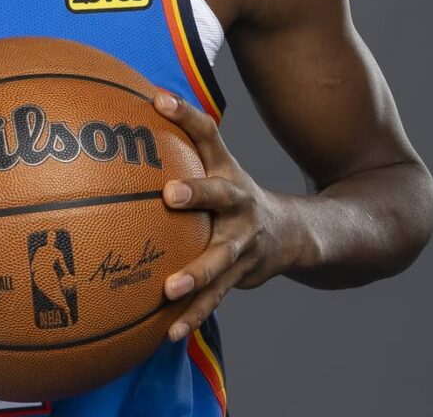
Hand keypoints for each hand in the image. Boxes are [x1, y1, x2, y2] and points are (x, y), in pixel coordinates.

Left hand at [154, 92, 297, 341]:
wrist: (291, 234)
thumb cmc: (233, 192)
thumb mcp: (218, 162)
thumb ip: (184, 136)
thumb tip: (141, 98)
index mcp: (228, 172)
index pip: (207, 134)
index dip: (186, 115)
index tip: (159, 101)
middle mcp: (239, 204)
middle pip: (220, 195)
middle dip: (198, 194)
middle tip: (170, 194)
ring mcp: (242, 243)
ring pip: (219, 258)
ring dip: (195, 274)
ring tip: (168, 289)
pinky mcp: (238, 276)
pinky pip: (213, 299)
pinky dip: (192, 317)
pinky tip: (168, 334)